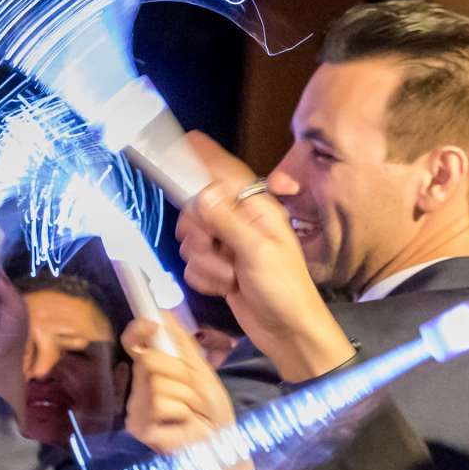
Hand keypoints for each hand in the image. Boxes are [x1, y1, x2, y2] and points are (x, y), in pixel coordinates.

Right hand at [122, 315, 236, 457]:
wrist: (219, 444)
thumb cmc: (211, 409)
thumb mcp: (200, 369)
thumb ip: (181, 343)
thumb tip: (161, 312)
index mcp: (151, 371)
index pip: (134, 343)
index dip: (138, 330)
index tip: (151, 324)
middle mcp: (138, 388)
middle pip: (150, 360)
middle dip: (180, 372)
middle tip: (194, 392)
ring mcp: (135, 408)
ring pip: (158, 383)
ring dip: (186, 396)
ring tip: (192, 411)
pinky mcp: (139, 426)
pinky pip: (160, 403)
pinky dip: (181, 411)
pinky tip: (184, 423)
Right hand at [172, 131, 350, 380]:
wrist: (286, 330)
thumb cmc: (284, 289)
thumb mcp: (257, 251)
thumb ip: (226, 221)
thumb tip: (202, 193)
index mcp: (256, 208)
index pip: (224, 174)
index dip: (202, 157)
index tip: (182, 139)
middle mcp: (239, 222)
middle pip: (196, 211)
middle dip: (198, 235)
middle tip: (216, 250)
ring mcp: (228, 245)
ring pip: (190, 241)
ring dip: (204, 264)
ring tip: (229, 276)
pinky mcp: (218, 268)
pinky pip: (192, 265)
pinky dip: (203, 279)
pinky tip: (225, 287)